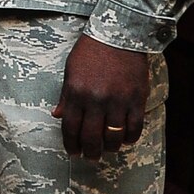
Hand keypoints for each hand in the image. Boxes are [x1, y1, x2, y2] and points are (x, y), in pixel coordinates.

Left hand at [53, 34, 149, 159]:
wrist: (119, 36)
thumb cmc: (91, 52)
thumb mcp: (71, 71)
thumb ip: (66, 96)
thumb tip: (57, 116)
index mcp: (76, 93)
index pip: (71, 127)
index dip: (71, 144)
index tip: (72, 152)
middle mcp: (96, 100)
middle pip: (92, 137)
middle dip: (90, 152)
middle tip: (90, 157)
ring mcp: (117, 102)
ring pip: (114, 137)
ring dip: (110, 147)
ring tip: (107, 149)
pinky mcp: (136, 100)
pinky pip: (134, 128)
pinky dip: (129, 138)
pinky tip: (124, 139)